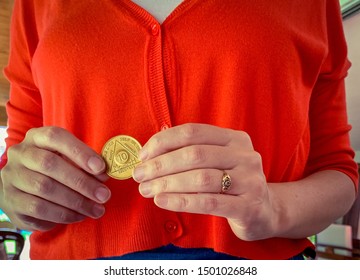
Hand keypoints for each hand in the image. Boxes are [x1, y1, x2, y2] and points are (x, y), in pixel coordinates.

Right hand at [0, 126, 110, 230]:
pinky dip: (63, 214)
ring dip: (76, 201)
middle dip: (82, 182)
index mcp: (36, 137)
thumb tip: (103, 176)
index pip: (56, 137)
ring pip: (44, 188)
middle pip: (50, 164)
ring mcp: (12, 177)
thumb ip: (85, 164)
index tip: (101, 168)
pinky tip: (79, 216)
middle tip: (104, 195)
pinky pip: (38, 209)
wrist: (21, 189)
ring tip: (96, 209)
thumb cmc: (53, 170)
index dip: (80, 152)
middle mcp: (20, 154)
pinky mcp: (10, 201)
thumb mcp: (67, 159)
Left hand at [133, 123, 275, 240]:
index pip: (192, 132)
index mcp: (235, 138)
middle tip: (139, 175)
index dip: (163, 141)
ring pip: (200, 178)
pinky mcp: (248, 206)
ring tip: (146, 189)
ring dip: (167, 183)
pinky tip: (162, 201)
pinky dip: (181, 201)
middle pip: (194, 154)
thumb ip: (191, 151)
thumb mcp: (218, 161)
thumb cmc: (232, 183)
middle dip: (161, 164)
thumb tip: (149, 151)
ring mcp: (249, 181)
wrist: (265, 211)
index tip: (143, 155)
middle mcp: (245, 155)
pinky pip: (208, 202)